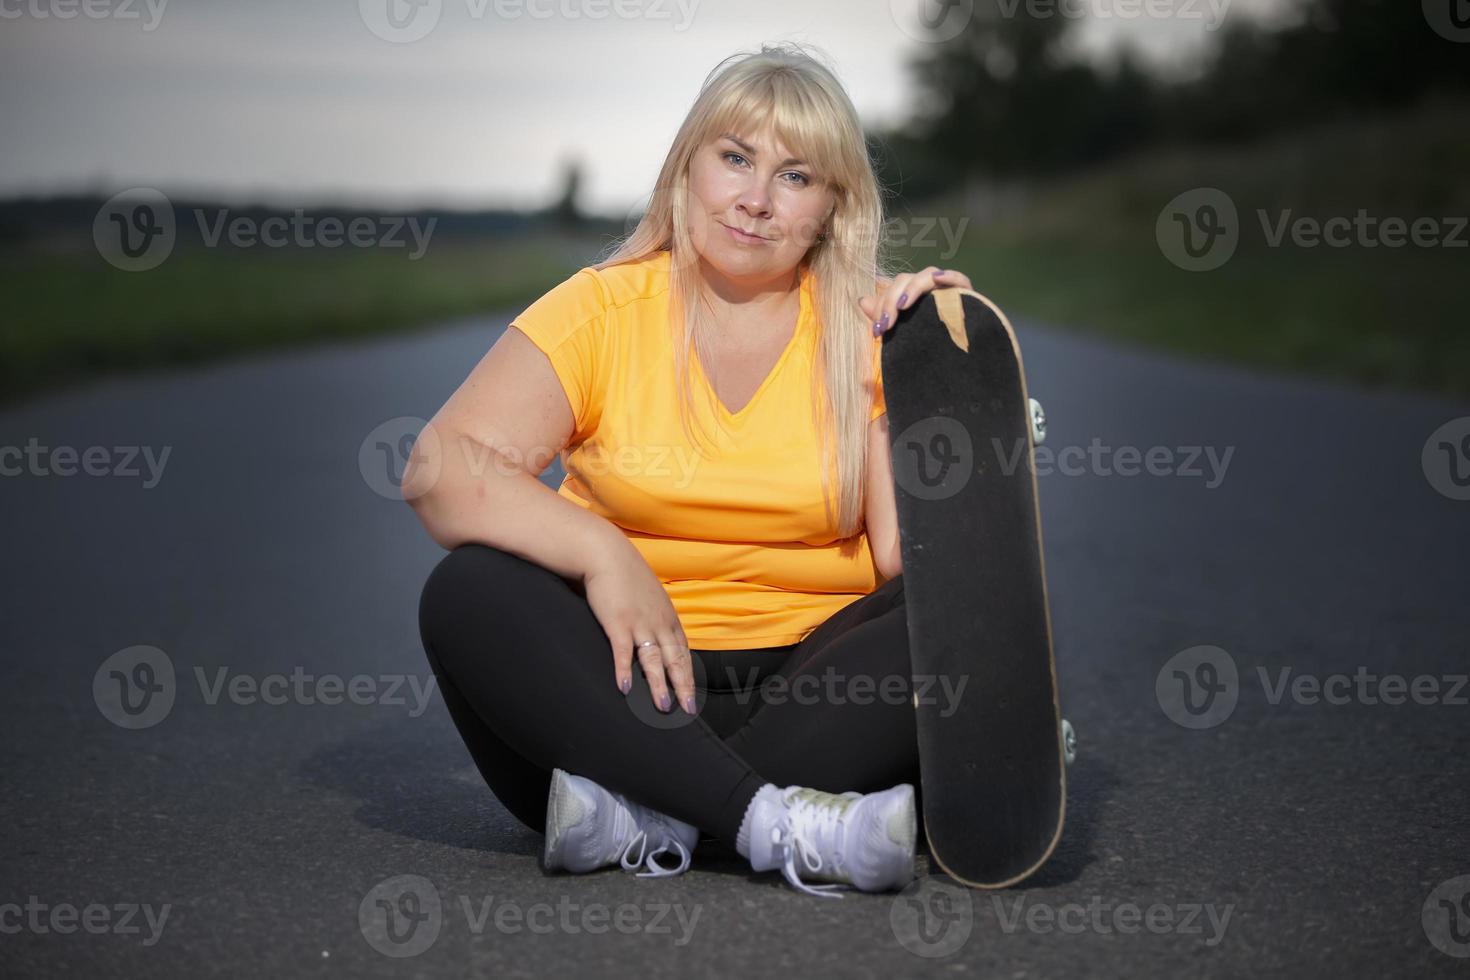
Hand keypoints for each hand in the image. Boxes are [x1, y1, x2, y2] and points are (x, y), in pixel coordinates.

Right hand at [581, 542, 696, 714]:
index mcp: (667, 617)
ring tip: (663, 706)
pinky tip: (624, 688)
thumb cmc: (626, 575)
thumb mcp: (649, 596)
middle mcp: (658, 623)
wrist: (606, 553)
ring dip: (658, 685)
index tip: (691, 695)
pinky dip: (624, 670)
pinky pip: (623, 651)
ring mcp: (639, 623)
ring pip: (653, 660)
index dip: (687, 674)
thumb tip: (656, 634)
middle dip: (682, 686)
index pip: (683, 652)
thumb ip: (655, 616)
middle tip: (687, 709)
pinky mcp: (617, 622)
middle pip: (674, 660)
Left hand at [859, 266, 973, 336]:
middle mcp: (929, 289)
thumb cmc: (928, 347)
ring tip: (902, 307)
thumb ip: (884, 315)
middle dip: (890, 302)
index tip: (877, 330)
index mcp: (913, 295)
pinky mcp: (967, 293)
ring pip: (926, 275)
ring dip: (911, 289)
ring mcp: (948, 288)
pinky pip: (959, 278)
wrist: (956, 364)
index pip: (893, 288)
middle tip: (885, 326)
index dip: (882, 305)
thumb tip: (862, 300)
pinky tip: (939, 279)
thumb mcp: (902, 333)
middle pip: (904, 281)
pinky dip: (949, 276)